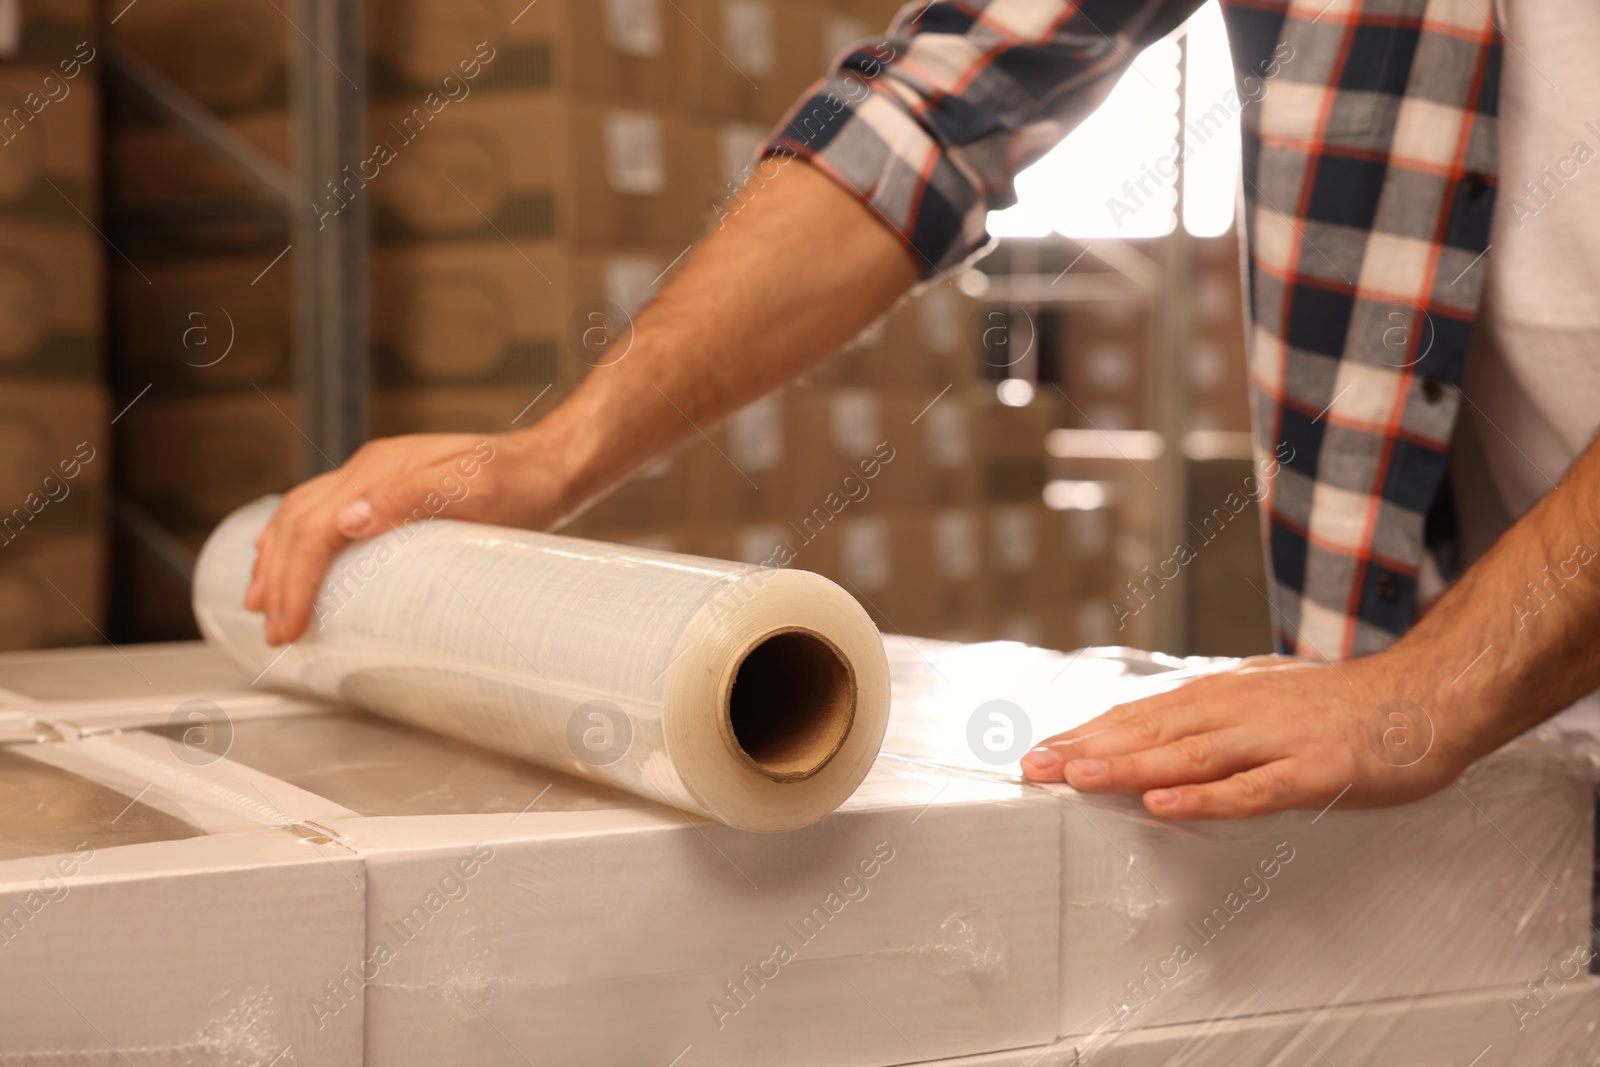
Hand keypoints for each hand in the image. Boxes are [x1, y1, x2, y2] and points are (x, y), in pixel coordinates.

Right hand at [245, 432, 563, 645]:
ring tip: (260, 600)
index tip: (287, 626)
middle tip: (271, 629)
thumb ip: (411, 496)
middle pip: (297, 521)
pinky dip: (298, 539)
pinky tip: (294, 558)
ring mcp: (379, 477)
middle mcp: (370, 470)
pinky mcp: (392, 490)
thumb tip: (347, 518)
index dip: (295, 579)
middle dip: (276, 577)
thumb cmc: (522, 482)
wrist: (553, 465)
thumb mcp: (475, 489)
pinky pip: (325, 512)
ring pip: (303, 513)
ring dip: (276, 557)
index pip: (314, 527)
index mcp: (379, 470)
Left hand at [1019, 653, 1481, 819]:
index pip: (1138, 714)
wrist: (1426, 696)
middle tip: (1032, 767)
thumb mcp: (1260, 697)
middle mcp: (1236, 710)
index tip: (1039, 751)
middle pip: (1149, 730)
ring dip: (1128, 765)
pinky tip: (1163, 804)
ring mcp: (1273, 739)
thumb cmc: (1339, 704)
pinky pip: (1250, 788)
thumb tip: (1151, 731)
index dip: (1086, 732)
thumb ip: (1209, 716)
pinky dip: (1204, 797)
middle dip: (1087, 748)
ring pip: (1187, 755)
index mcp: (1221, 695)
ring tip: (1076, 776)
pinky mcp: (1311, 772)